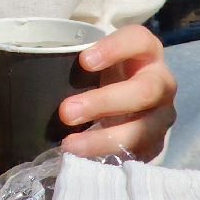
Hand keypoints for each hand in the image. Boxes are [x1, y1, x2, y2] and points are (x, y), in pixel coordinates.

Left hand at [57, 24, 176, 161]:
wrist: (122, 98)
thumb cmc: (101, 70)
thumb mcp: (93, 60)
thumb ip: (75, 62)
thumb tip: (35, 74)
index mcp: (146, 51)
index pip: (138, 40)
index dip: (115, 49)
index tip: (84, 62)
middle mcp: (162, 81)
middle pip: (144, 90)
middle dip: (104, 102)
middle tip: (66, 112)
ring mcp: (163, 114)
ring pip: (144, 128)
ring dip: (105, 138)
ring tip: (70, 145)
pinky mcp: (158, 141)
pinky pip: (141, 153)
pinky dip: (111, 155)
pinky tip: (86, 158)